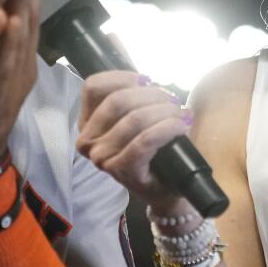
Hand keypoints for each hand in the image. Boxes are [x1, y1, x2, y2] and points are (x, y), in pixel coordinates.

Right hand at [75, 70, 194, 213]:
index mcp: (86, 123)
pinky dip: (166, 128)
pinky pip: (145, 140)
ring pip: (134, 119)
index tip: (147, 80)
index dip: (122, 77)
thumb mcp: (134, 119)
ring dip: (163, 111)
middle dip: (150, 95)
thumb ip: (132, 98)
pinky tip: (181, 126)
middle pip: (117, 101)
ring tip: (181, 113)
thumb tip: (147, 79)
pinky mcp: (123, 169)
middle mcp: (88, 140)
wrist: (163, 189)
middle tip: (172, 99)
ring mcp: (102, 157)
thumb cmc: (150, 150)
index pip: (93, 87)